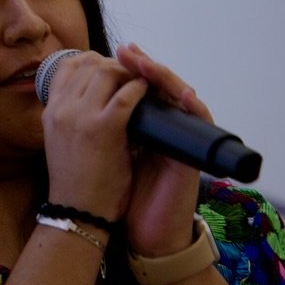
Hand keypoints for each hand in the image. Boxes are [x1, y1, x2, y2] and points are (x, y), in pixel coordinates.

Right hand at [40, 50, 148, 220]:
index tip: (109, 69)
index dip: (92, 61)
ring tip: (141, 84)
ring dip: (128, 73)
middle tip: (131, 76)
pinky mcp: (104, 128)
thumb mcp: (60, 140)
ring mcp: (81, 116)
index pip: (68, 65)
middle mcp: (62, 108)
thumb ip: (70, 115)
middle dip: (114, 64)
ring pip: (108, 72)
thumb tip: (92, 95)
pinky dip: (140, 89)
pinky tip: (148, 94)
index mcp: (50, 110)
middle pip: (89, 64)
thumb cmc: (74, 180)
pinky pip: (127, 95)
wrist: (78, 210)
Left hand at [114, 43, 208, 256]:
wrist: (144, 234)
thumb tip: (84, 97)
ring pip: (182, 95)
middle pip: (162, 84)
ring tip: (145, 62)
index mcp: (147, 126)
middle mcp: (167, 128)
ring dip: (163, 76)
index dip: (129, 69)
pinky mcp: (193, 155)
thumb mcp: (109, 153)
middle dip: (143, 65)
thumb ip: (107, 127)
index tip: (112, 53)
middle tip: (127, 50)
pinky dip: (191, 105)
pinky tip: (180, 92)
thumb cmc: (124, 196)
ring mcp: (182, 139)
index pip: (143, 87)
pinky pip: (199, 122)